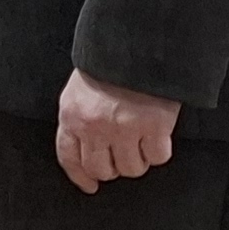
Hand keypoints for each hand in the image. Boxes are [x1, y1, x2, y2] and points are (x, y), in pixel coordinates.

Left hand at [54, 69, 179, 192]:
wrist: (138, 44)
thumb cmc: (108, 64)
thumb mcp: (80, 89)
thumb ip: (79, 118)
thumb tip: (87, 151)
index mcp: (72, 115)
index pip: (69, 157)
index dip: (80, 176)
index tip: (89, 186)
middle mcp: (95, 127)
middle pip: (102, 170)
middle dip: (113, 168)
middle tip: (122, 156)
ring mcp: (125, 129)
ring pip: (131, 169)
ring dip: (138, 160)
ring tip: (141, 141)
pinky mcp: (154, 127)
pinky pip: (157, 157)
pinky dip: (159, 151)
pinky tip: (158, 136)